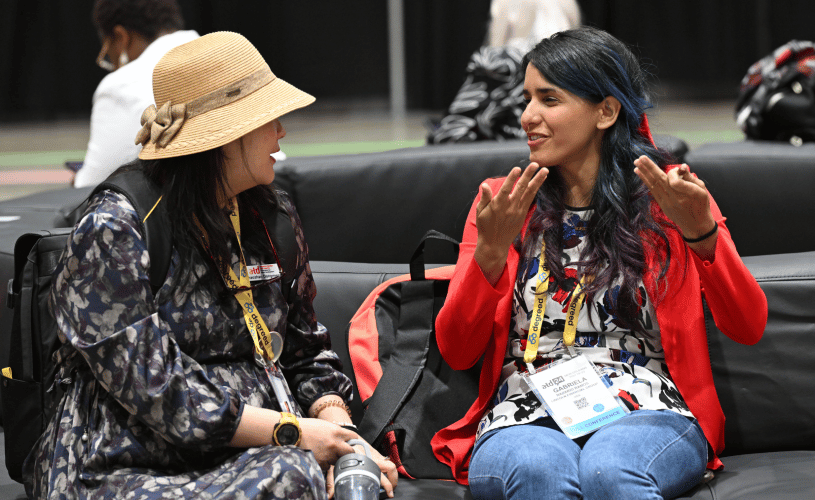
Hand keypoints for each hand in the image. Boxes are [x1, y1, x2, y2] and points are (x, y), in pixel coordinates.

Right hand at [298, 418, 355, 470]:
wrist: (292, 434)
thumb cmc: (308, 428)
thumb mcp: (325, 425)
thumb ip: (336, 432)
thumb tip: (345, 438)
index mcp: (336, 432)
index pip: (353, 437)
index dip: (352, 440)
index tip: (350, 442)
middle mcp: (334, 444)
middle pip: (350, 452)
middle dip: (348, 452)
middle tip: (343, 451)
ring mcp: (328, 455)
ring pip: (338, 460)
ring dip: (334, 458)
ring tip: (326, 452)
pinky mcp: (320, 463)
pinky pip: (327, 466)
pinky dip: (325, 463)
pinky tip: (319, 456)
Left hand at [324, 436, 397, 498]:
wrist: (344, 434)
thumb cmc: (339, 450)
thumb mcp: (333, 466)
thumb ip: (332, 481)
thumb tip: (330, 496)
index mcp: (364, 462)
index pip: (379, 474)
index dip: (386, 485)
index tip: (388, 493)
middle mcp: (373, 457)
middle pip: (390, 468)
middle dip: (393, 481)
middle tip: (391, 491)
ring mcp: (376, 454)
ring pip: (390, 464)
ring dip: (392, 475)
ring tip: (390, 485)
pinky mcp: (376, 452)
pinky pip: (385, 461)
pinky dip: (387, 470)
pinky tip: (384, 476)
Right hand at [474, 162, 547, 283]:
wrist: (494, 244)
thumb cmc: (485, 226)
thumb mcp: (480, 212)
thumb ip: (485, 198)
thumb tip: (484, 185)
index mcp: (498, 205)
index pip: (506, 189)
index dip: (512, 178)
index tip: (517, 169)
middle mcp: (510, 207)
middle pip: (521, 188)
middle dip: (528, 175)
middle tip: (535, 164)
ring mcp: (518, 211)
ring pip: (529, 193)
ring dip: (537, 181)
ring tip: (544, 171)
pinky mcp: (522, 214)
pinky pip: (530, 199)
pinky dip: (536, 190)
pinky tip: (540, 182)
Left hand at [633, 156, 714, 239]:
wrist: (696, 224)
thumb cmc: (700, 203)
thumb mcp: (701, 188)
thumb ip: (690, 177)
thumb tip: (681, 166)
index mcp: (690, 193)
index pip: (675, 181)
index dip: (673, 172)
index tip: (677, 170)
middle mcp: (677, 199)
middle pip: (661, 181)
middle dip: (650, 168)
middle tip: (641, 158)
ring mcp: (668, 203)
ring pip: (654, 185)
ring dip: (644, 173)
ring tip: (636, 163)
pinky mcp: (662, 205)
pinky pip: (652, 191)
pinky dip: (646, 181)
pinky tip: (639, 173)